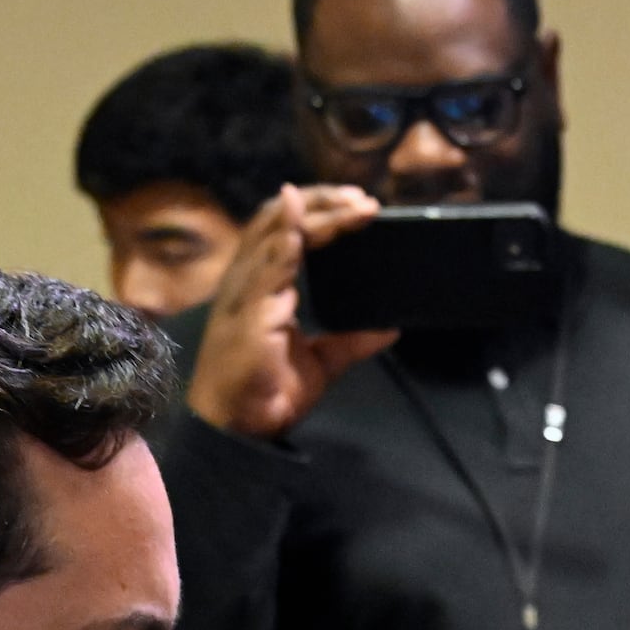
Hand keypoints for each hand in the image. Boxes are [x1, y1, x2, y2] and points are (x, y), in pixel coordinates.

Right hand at [186, 185, 398, 437]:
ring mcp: (244, 292)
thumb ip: (350, 339)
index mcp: (262, 284)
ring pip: (275, 234)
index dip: (320, 210)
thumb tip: (389, 326)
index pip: (286, 229)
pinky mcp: (247, 313)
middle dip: (322, 201)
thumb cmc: (268, 392)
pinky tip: (301, 225)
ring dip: (316, 215)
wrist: (240, 429)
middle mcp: (248, 278)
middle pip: (278, 219)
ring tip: (353, 207)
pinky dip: (284, 242)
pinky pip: (266, 268)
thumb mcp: (321, 361)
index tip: (359, 206)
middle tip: (364, 200)